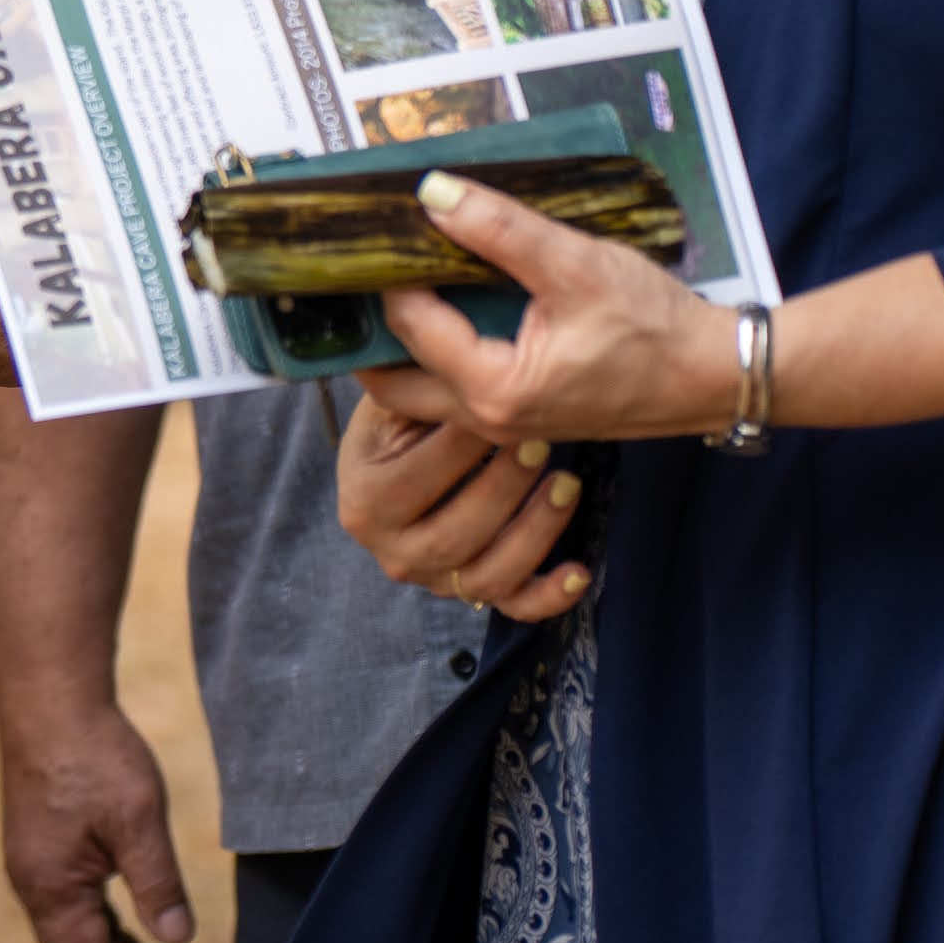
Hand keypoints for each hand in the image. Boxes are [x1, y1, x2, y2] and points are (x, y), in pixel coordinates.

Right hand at [0, 690, 190, 942]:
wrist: (48, 697)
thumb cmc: (94, 757)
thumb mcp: (139, 823)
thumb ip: (157, 885)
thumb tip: (176, 941)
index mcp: (50, 884)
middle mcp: (33, 880)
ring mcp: (33, 860)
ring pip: (68, 926)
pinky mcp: (40, 840)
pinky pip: (67, 901)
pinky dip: (96, 923)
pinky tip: (123, 924)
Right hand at [334, 391, 589, 620]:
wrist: (396, 470)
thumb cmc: (401, 429)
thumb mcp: (391, 406)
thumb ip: (410, 388)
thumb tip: (426, 335)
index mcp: (363, 503)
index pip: (411, 482)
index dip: (457, 447)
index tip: (497, 409)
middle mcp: (392, 551)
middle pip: (453, 535)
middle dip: (503, 488)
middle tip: (540, 442)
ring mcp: (435, 580)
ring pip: (488, 575)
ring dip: (535, 531)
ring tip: (567, 484)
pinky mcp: (474, 594)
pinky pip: (516, 607)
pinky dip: (550, 596)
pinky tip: (579, 570)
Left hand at [364, 170, 729, 442]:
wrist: (716, 374)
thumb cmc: (656, 326)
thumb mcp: (577, 265)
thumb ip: (501, 230)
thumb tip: (432, 192)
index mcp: (492, 388)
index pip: (407, 324)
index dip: (389, 274)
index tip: (380, 232)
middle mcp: (486, 417)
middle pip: (391, 379)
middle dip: (371, 329)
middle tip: (366, 271)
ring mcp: (502, 425)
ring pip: (420, 392)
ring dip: (400, 346)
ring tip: (399, 283)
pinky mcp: (521, 416)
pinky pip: (454, 393)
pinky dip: (437, 355)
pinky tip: (448, 308)